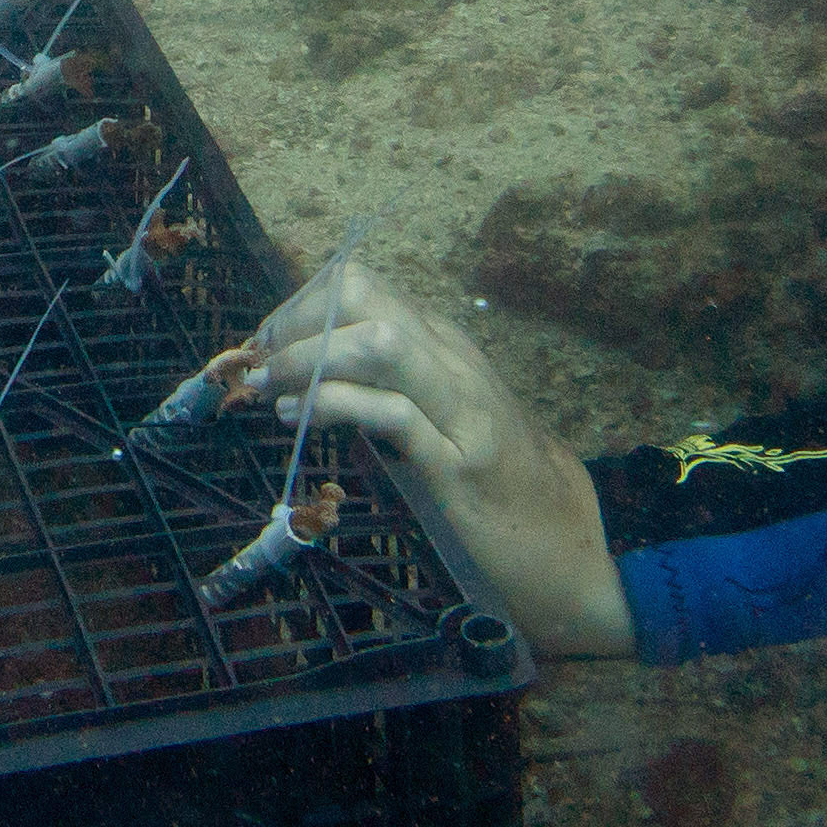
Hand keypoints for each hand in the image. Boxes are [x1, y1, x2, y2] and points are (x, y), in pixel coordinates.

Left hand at [235, 260, 632, 657]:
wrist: (567, 541)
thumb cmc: (491, 480)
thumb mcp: (434, 416)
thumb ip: (384, 386)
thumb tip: (306, 373)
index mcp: (443, 344)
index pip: (359, 285)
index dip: (297, 306)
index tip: (263, 345)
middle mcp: (452, 361)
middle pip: (363, 293)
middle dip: (295, 321)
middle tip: (260, 365)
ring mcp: (462, 409)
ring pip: (380, 341)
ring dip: (307, 359)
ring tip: (270, 390)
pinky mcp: (462, 466)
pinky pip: (394, 414)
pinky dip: (337, 407)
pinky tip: (300, 420)